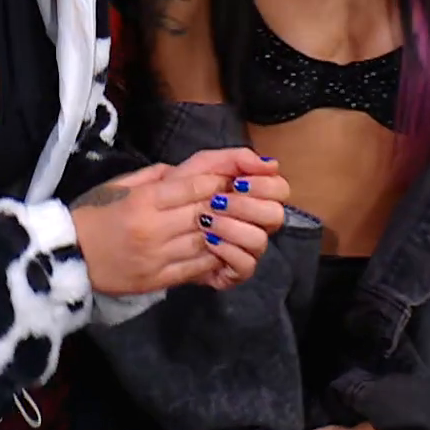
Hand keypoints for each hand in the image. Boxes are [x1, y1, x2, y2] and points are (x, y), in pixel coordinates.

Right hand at [72, 165, 264, 294]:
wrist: (68, 257)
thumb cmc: (92, 215)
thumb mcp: (117, 186)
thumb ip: (152, 177)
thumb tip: (186, 171)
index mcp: (141, 201)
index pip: (190, 188)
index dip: (214, 182)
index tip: (228, 178)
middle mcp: (152, 228)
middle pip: (202, 213)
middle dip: (226, 205)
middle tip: (242, 199)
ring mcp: (156, 257)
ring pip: (203, 242)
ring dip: (223, 233)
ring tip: (235, 224)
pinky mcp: (157, 280)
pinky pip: (194, 268)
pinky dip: (211, 258)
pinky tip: (219, 249)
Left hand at [168, 147, 288, 287]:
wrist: (149, 222)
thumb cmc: (177, 190)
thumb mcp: (201, 166)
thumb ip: (235, 158)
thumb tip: (269, 163)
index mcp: (254, 195)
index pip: (280, 189)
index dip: (264, 185)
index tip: (237, 183)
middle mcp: (256, 223)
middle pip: (276, 215)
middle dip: (247, 206)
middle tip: (218, 202)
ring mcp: (246, 248)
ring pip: (260, 241)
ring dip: (233, 227)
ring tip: (206, 221)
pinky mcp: (234, 271)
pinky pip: (246, 265)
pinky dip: (228, 251)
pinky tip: (209, 241)